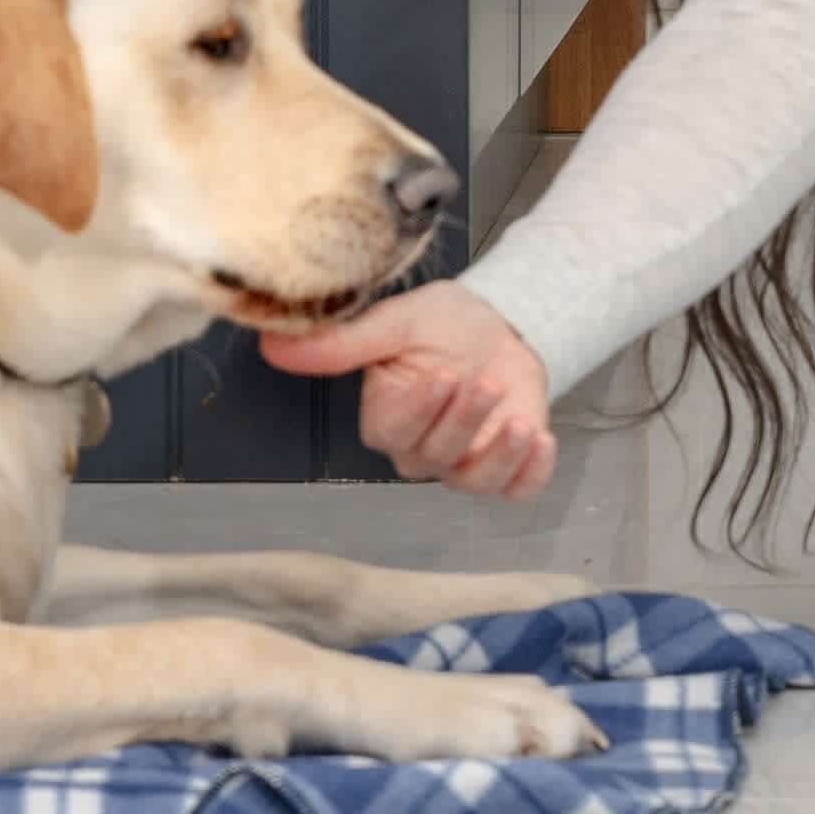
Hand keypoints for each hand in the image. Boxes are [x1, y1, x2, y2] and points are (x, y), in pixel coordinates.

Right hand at [257, 280, 556, 497]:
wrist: (501, 323)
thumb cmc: (442, 323)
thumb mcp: (396, 321)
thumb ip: (342, 343)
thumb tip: (271, 345)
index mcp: (389, 416)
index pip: (392, 433)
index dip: (418, 412)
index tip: (443, 374)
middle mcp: (421, 450)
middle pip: (433, 458)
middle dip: (464, 422)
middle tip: (485, 383)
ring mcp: (464, 464)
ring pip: (473, 482)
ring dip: (500, 456)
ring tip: (523, 422)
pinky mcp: (507, 468)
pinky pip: (516, 492)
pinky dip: (531, 474)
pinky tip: (543, 441)